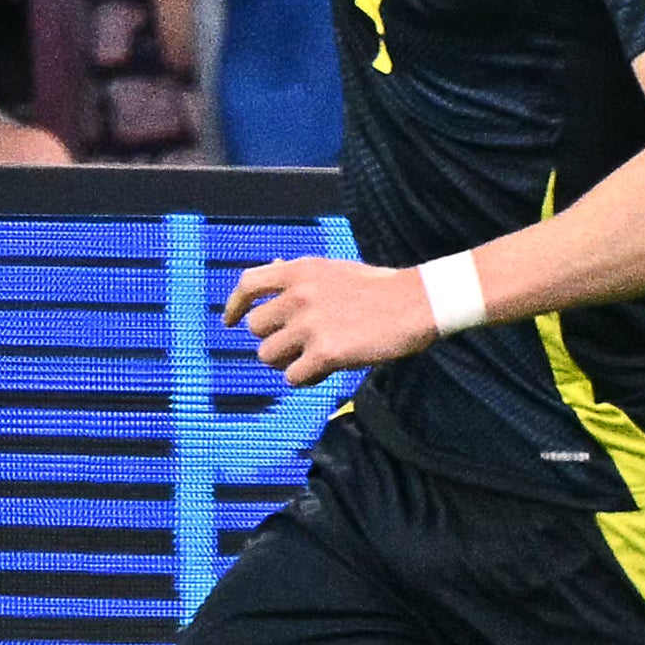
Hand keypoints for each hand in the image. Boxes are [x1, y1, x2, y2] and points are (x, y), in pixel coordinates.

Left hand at [221, 248, 443, 383]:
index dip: (234, 306)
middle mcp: (299, 295)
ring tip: (313, 358)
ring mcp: (310, 324)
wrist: (416, 303)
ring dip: (286, 362)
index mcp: (300, 270)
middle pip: (255, 329)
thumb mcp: (333, 268)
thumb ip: (299, 274)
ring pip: (268, 356)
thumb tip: (271, 266)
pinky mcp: (325, 353)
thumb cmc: (378, 288)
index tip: (228, 322)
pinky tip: (326, 370)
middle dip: (272, 340)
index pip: (248, 284)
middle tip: (296, 346)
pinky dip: (305, 379)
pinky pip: (293, 378)